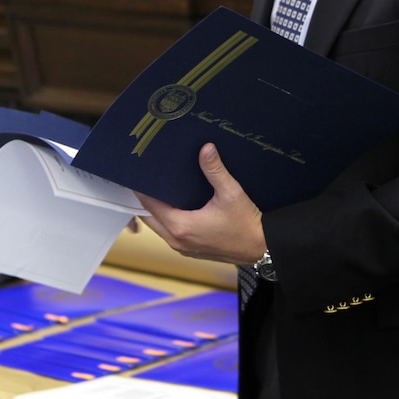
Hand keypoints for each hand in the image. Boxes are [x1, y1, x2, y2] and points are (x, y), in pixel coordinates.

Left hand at [136, 142, 266, 265]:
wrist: (261, 247)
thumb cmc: (246, 224)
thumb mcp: (231, 193)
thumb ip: (215, 170)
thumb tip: (206, 149)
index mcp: (181, 226)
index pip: (149, 205)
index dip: (141, 189)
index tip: (137, 173)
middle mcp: (177, 240)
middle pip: (148, 217)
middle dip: (144, 199)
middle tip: (145, 178)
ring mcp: (182, 247)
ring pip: (157, 226)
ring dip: (154, 210)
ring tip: (157, 188)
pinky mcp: (190, 250)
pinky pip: (168, 233)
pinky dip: (164, 219)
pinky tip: (173, 204)